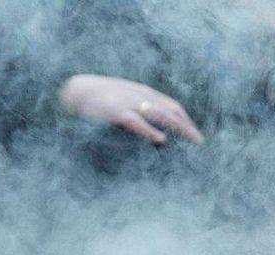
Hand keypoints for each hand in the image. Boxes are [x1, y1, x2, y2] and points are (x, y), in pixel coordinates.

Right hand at [58, 74, 204, 144]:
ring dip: (178, 127)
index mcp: (144, 95)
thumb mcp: (125, 107)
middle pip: (171, 111)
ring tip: (192, 140)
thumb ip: (144, 119)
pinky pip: (135, 121)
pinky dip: (149, 130)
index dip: (187, 122)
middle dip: (187, 127)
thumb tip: (162, 142)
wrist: (74, 91)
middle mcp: (140, 96)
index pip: (173, 107)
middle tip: (200, 143)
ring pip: (159, 114)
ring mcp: (128, 102)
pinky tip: (161, 139)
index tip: (197, 137)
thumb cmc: (100, 103)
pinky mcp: (114, 111)